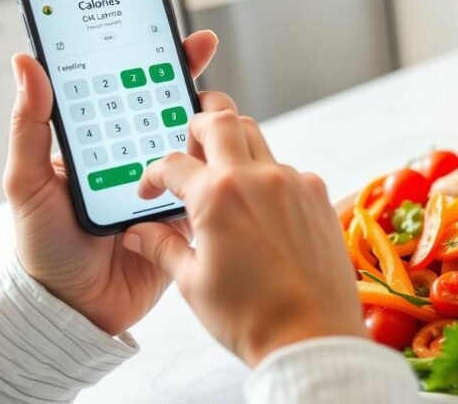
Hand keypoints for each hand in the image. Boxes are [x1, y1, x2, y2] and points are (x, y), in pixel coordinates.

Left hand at [5, 30, 228, 335]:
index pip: (127, 89)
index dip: (151, 59)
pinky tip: (220, 160)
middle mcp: (135, 155)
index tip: (171, 34)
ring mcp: (163, 182)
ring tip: (204, 118)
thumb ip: (29, 125)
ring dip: (203, 127)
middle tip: (198, 61)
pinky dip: (215, 171)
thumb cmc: (43, 247)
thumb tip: (27, 64)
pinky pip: (207, 184)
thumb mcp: (26, 182)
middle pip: (169, 107)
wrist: (75, 308)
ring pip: (195, 141)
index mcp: (99, 141)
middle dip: (186, 82)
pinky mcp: (185, 212)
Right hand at [121, 111, 365, 366]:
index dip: (154, 175)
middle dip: (198, 124)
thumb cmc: (252, 316)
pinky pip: (288, 170)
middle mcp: (259, 178)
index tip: (151, 190)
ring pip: (259, 140)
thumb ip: (163, 247)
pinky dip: (268, 179)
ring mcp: (294, 183)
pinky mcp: (319, 196)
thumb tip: (138, 232)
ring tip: (224, 181)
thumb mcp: (192, 283)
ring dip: (236, 150)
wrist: (312, 336)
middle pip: (223, 119)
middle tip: (190, 146)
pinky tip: (261, 211)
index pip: (174, 163)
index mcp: (218, 196)